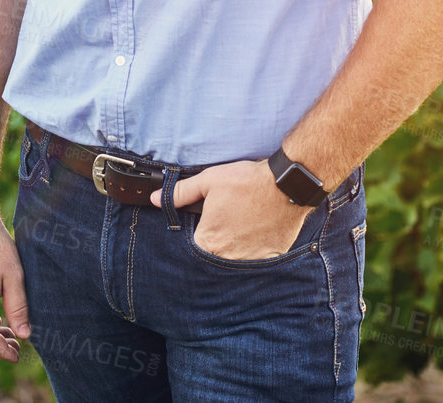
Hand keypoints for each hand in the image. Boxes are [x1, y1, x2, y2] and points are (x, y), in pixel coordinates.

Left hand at [151, 159, 314, 260]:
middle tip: (228, 223)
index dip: (199, 235)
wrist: (286, 184)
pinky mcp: (271, 257)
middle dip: (218, 243)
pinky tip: (259, 233)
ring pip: (236, 260)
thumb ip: (180, 193)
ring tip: (244, 226)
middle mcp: (228, 256)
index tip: (207, 225)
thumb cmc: (247, 182)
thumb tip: (156, 198)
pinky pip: (258, 260)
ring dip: (236, 248)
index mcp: (209, 240)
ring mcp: (251, 259)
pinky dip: (256, 250)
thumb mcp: (209, 181)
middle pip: (215, 256)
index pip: (194, 248)